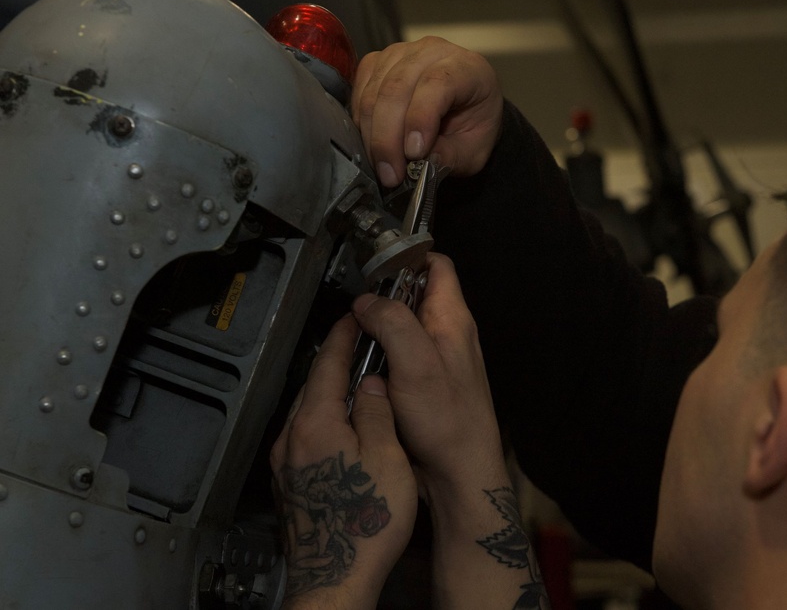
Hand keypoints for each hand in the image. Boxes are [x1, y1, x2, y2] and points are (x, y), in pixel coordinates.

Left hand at [270, 315, 417, 609]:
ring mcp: (286, 464)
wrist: (334, 579)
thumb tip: (372, 384)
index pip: (327, 364)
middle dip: (335, 363)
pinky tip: (344, 432)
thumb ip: (377, 414)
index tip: (353, 319)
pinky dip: (323, 422)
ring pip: (306, 413)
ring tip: (356, 387)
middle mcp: (292, 440)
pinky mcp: (288, 485)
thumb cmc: (364, 525)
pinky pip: (304, 438)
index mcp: (316, 425)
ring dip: (329, 394)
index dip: (343, 337)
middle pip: (312, 386)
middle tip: (358, 347)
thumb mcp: (387, 459)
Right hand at [351, 36, 503, 187]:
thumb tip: (420, 164)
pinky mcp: (377, 62)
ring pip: (375, 91)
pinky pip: (360, 90)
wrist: (464, 108)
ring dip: (372, 135)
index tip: (413, 153)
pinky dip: (361, 121)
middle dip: (388, 138)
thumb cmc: (472, 125)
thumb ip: (451, 156)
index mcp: (466, 68)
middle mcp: (432, 52)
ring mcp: (401, 53)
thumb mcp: (473, 150)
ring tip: (382, 167)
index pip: (437, 83)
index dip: (420, 118)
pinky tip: (371, 144)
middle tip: (390, 174)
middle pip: (398, 88)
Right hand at [351, 253, 506, 499]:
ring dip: (378, 330)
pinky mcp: (424, 384)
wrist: (459, 474)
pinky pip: (398, 357)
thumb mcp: (415, 363)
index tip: (373, 267)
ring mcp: (437, 360)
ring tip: (352, 338)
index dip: (407, 257)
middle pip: (414, 295)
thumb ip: (392, 323)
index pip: (436, 266)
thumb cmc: (446, 419)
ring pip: (403, 328)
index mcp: (453, 319)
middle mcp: (448, 334)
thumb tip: (365, 301)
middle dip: (383, 296)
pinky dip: (379, 357)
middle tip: (354, 309)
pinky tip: (361, 368)